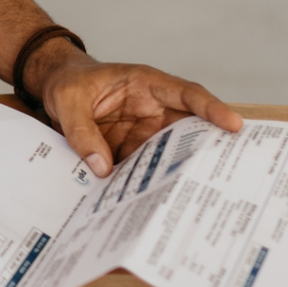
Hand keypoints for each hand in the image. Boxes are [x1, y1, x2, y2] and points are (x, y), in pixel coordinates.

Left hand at [38, 58, 243, 177]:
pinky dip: (148, 184)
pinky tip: (149, 203)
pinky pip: (145, 168)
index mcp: (146, 84)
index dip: (211, 108)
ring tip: (186, 197)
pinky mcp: (132, 151)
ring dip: (175, 173)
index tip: (233, 124)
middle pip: (188, 129)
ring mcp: (145, 132)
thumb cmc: (68, 83)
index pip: (186, 94)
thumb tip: (102, 168)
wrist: (54, 89)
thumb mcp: (68, 100)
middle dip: (206, 149)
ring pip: (169, 154)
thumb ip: (82, 132)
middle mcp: (153, 109)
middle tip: (223, 172)